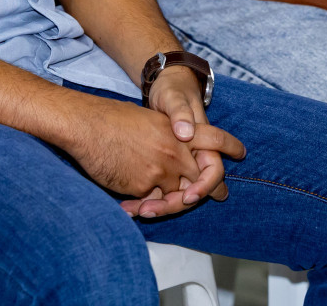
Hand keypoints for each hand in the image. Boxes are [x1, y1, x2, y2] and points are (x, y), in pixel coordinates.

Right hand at [64, 91, 243, 218]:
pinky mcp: (144, 187)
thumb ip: (166, 135)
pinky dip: (144, 207)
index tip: (240, 152)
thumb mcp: (147, 120)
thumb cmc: (110, 118)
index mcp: (176, 131)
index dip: (229, 146)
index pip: (213, 138)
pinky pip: (151, 203)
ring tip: (158, 208)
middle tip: (219, 196)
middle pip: (202, 178)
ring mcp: (161, 170)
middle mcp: (175, 151)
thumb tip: (175, 145)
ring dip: (171, 203)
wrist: (86, 125)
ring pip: (178, 196)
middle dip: (209, 190)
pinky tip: (132, 208)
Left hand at [120, 68, 239, 216]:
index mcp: (203, 145)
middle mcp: (192, 158)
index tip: (187, 196)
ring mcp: (176, 164)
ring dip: (155, 205)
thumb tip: (185, 132)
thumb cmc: (172, 90)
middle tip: (148, 210)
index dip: (204, 187)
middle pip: (190, 192)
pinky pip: (156, 188)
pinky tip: (127, 205)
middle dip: (172, 204)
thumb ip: (181, 112)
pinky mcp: (160, 167)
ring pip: (172, 194)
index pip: (213, 173)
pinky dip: (144, 198)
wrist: (159, 87)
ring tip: (133, 210)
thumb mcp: (174, 97)